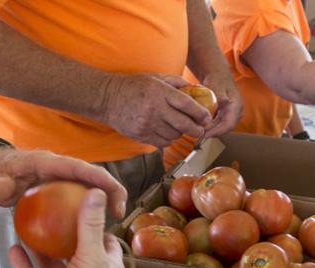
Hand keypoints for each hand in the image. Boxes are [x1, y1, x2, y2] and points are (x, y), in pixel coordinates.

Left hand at [0, 148, 126, 218]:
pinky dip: (89, 208)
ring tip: (114, 219)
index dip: (100, 179)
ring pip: (89, 185)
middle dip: (111, 190)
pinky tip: (91, 227)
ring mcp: (60, 176)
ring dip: (105, 200)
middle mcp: (58, 167)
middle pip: (92, 175)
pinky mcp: (59, 186)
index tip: (114, 195)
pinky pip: (79, 195)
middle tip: (119, 213)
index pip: (79, 168)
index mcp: (47, 163)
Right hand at [9, 189, 124, 267]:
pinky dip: (24, 266)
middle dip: (64, 237)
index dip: (97, 226)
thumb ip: (91, 224)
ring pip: (53, 267)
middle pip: (77, 253)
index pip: (106, 243)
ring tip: (29, 229)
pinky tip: (13, 249)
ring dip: (41, 250)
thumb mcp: (92, 253)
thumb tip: (98, 192)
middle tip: (50, 216)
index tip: (83, 209)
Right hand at [98, 73, 212, 147]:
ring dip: (180, 134)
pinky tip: (166, 132)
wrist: (107, 98)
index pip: (187, 105)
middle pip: (184, 125)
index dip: (200, 114)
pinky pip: (162, 142)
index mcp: (160, 92)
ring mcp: (147, 124)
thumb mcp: (155, 77)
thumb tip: (196, 89)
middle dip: (196, 129)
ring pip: (174, 136)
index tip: (206, 118)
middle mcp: (155, 109)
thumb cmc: (133, 86)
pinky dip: (168, 139)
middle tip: (200, 129)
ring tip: (178, 128)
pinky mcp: (141, 135)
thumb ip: (176, 82)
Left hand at [202, 72, 242, 137]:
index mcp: (237, 106)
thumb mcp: (217, 84)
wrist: (218, 75)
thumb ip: (219, 95)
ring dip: (209, 129)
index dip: (216, 132)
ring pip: (220, 128)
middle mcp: (237, 113)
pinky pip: (218, 125)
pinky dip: (209, 125)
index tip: (204, 134)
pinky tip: (199, 124)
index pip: (229, 125)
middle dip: (211, 132)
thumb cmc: (217, 78)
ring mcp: (232, 116)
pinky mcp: (227, 117)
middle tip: (197, 131)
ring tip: (196, 128)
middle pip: (224, 129)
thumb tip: (223, 101)